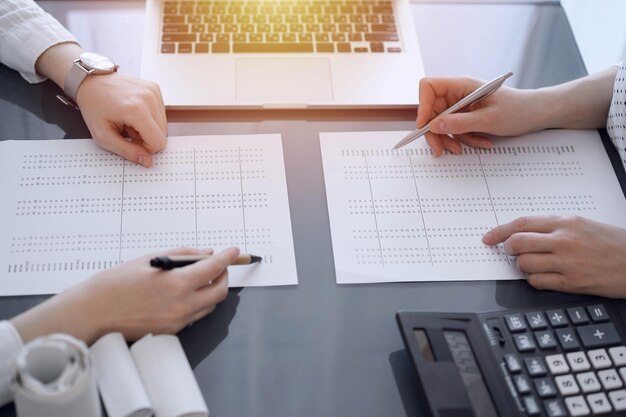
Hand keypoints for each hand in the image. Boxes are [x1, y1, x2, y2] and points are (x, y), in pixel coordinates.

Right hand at [11, 247, 239, 343]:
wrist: (92, 313)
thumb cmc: (115, 284)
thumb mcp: (149, 260)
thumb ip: (182, 255)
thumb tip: (206, 253)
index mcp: (176, 284)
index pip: (214, 268)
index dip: (228, 257)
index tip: (234, 251)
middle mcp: (181, 306)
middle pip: (220, 291)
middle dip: (223, 275)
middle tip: (217, 265)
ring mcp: (178, 321)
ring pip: (210, 305)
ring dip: (212, 290)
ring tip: (199, 277)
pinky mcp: (171, 331)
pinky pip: (195, 316)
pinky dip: (198, 302)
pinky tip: (184, 292)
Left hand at [76, 72, 166, 167]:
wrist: (90, 83)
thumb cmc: (94, 107)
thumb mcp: (103, 136)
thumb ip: (127, 151)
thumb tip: (147, 161)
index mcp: (136, 110)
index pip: (158, 142)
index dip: (146, 148)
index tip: (130, 140)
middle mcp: (148, 98)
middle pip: (162, 134)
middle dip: (146, 137)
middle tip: (128, 130)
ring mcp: (153, 91)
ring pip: (163, 124)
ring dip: (148, 127)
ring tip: (130, 120)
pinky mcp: (155, 89)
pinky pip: (161, 113)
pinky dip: (149, 117)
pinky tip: (134, 112)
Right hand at [416, 77, 540, 155]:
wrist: (537, 114)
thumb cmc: (518, 110)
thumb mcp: (489, 119)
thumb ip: (460, 123)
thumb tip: (433, 125)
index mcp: (462, 85)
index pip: (429, 87)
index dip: (422, 105)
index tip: (425, 126)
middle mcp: (458, 93)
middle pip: (431, 111)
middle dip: (435, 132)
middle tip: (440, 149)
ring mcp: (462, 106)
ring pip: (442, 124)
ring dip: (450, 139)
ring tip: (462, 149)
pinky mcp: (467, 117)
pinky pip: (455, 130)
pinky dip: (464, 139)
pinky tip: (481, 142)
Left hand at [482, 215, 625, 297]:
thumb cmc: (613, 244)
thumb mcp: (583, 225)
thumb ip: (553, 228)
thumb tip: (524, 234)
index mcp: (565, 222)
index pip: (521, 224)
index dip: (499, 232)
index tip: (488, 239)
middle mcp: (564, 240)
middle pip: (517, 244)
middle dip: (510, 250)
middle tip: (515, 253)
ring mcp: (567, 262)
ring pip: (524, 264)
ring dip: (524, 267)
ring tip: (538, 265)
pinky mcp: (572, 282)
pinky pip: (537, 282)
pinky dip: (535, 281)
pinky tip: (546, 277)